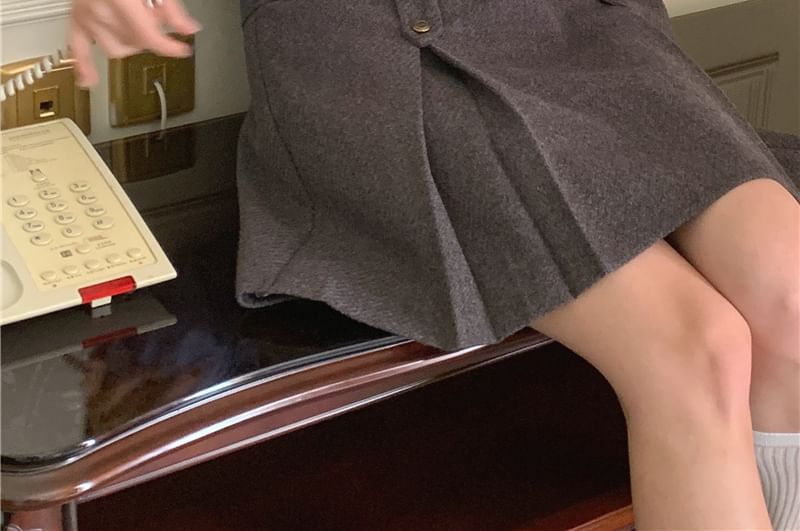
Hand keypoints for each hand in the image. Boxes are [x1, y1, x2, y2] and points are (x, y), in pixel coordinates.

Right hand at [69, 0, 201, 86]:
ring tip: (137, 24)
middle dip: (152, 34)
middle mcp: (99, 9)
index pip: (149, 37)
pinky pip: (77, 47)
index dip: (170, 46)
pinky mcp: (77, 17)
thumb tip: (188, 29)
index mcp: (119, 0)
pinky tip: (90, 80)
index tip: (183, 50)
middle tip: (157, 15)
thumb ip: (172, 8)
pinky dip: (84, 65)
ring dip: (132, 43)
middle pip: (136, 42)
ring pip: (116, 48)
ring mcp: (86, 14)